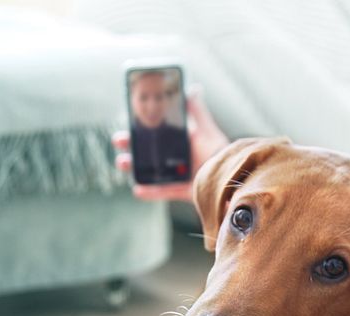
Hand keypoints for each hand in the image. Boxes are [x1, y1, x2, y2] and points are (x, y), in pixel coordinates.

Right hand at [113, 87, 228, 201]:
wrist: (231, 175)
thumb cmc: (219, 151)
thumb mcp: (206, 129)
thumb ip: (197, 111)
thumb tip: (192, 88)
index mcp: (182, 144)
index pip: (157, 135)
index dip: (141, 131)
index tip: (127, 125)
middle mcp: (179, 159)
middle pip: (149, 154)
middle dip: (132, 147)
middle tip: (118, 141)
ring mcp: (180, 176)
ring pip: (151, 172)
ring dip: (134, 168)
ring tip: (122, 163)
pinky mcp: (183, 191)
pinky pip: (162, 192)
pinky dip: (149, 192)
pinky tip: (136, 190)